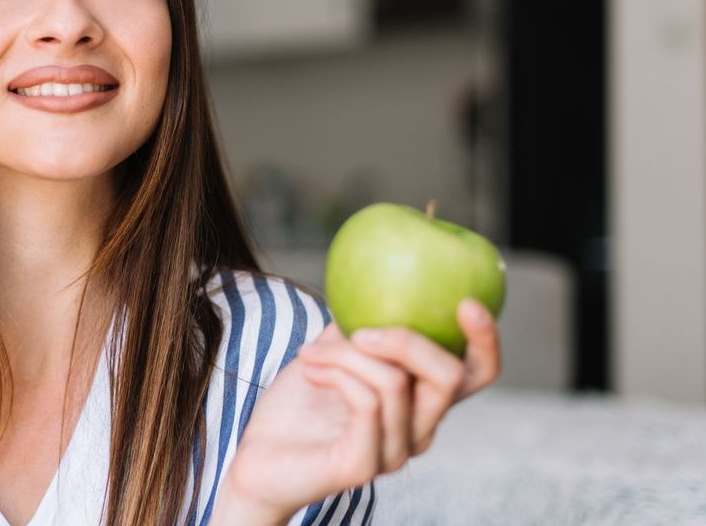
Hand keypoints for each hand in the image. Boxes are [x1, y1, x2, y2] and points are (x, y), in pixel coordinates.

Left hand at [220, 298, 500, 520]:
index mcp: (421, 402)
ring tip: (309, 352)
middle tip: (358, 329)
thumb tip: (375, 275)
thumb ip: (358, 321)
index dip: (485, 340)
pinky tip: (309, 369)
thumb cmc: (297, 405)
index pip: (477, 374)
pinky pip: (366, 404)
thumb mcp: (331, 351)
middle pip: (450, 378)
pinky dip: (336, 374)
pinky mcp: (365, 465)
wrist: (257, 458)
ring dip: (347, 355)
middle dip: (407, 340)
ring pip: (396, 382)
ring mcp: (395, 453)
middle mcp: (419, 431)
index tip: (466, 301)